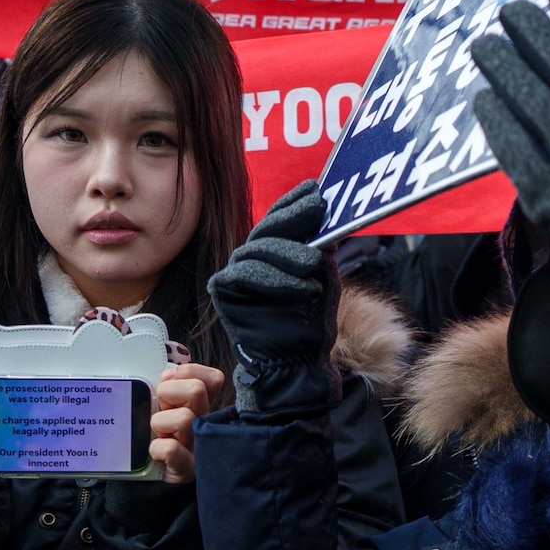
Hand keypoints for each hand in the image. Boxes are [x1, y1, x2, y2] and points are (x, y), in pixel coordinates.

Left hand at [147, 362, 223, 482]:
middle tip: (161, 410)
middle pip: (197, 390)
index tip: (169, 381)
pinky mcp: (188, 471)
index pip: (213, 378)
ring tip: (158, 434)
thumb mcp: (164, 409)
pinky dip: (157, 449)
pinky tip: (155, 454)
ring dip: (160, 423)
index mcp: (203, 408)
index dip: (189, 373)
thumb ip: (170, 389)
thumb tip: (168, 372)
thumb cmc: (155, 442)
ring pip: (183, 418)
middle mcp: (207, 425)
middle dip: (169, 394)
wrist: (149, 486)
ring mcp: (200, 449)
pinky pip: (170, 449)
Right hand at [209, 184, 338, 419]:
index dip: (294, 202)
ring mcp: (235, 272)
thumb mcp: (325, 277)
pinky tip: (304, 286)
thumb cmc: (310, 320)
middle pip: (266, 229)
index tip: (315, 189)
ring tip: (315, 262)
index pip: (279, 217)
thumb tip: (324, 213)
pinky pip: (246, 275)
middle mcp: (251, 256)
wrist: (296, 360)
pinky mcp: (224, 290)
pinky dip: (277, 280)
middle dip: (293, 217)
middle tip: (317, 208)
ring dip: (288, 253)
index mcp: (274, 250)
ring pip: (257, 250)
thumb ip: (321, 248)